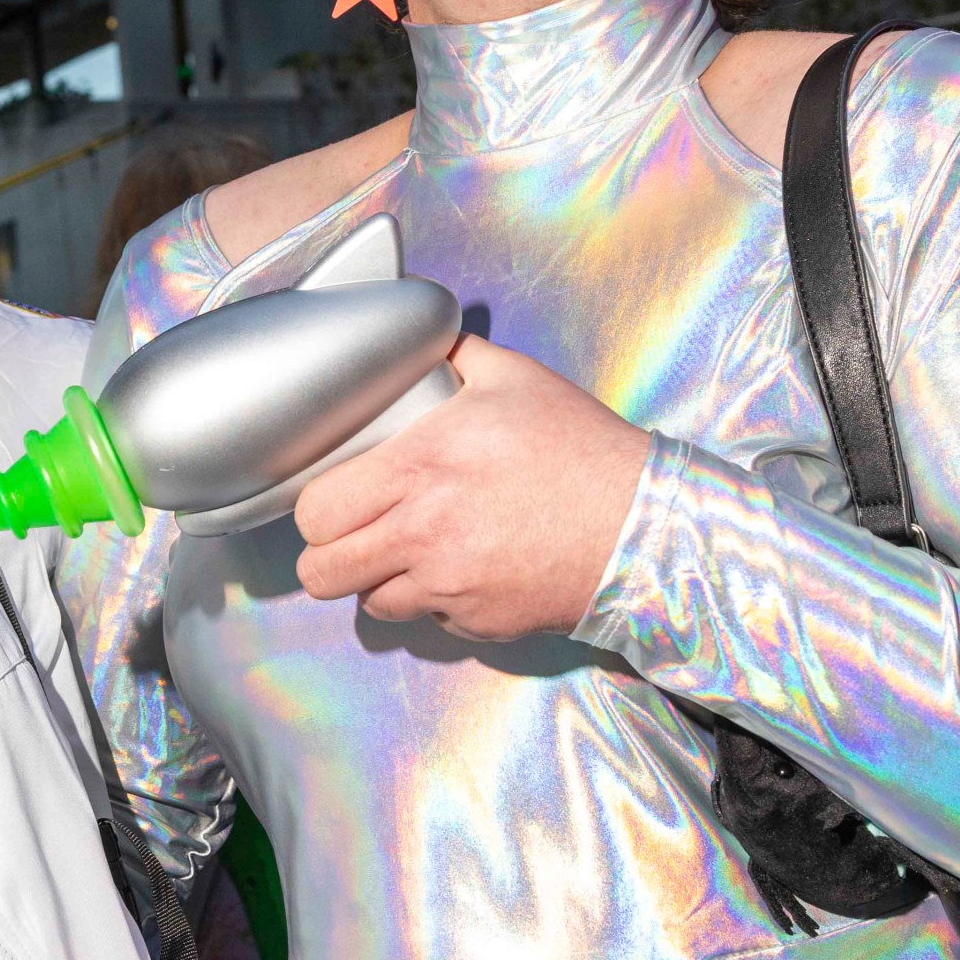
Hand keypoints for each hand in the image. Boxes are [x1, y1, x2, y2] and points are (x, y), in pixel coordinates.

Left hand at [290, 335, 648, 640]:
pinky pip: (426, 620)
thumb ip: (453, 355)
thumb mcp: (515, 378)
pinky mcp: (476, 621)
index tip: (335, 499)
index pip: (316, 509)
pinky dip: (432, 601)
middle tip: (352, 537)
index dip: (317, 507)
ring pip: (368, 603)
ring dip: (378, 580)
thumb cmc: (582, 450)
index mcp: (421, 464)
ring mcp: (449, 584)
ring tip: (407, 553)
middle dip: (328, 555)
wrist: (643, 525)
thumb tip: (419, 338)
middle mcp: (424, 530)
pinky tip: (461, 569)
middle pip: (322, 571)